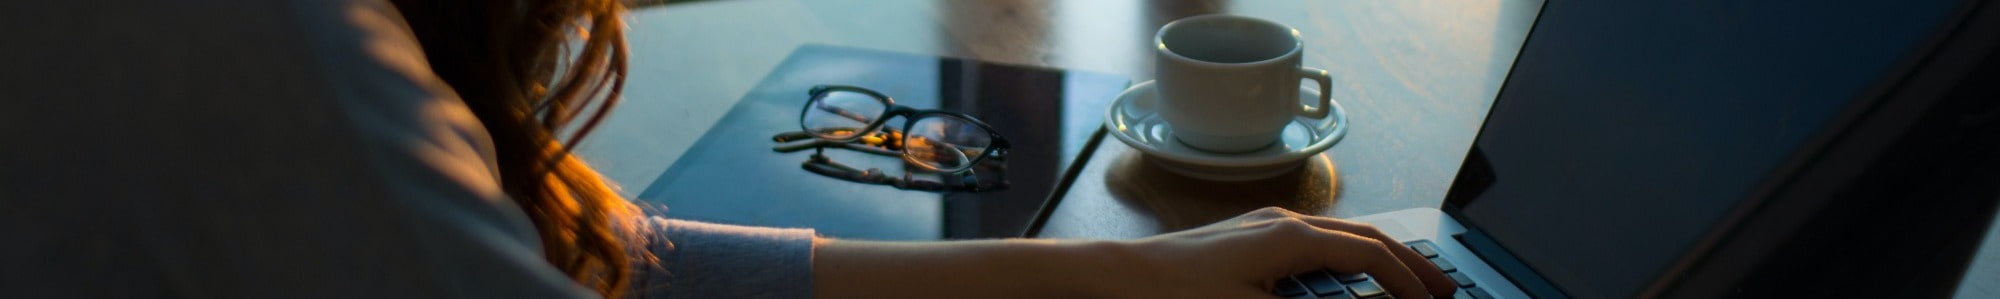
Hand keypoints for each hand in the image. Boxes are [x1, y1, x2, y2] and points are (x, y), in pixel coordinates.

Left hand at [1113, 207, 1457, 297]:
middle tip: (1443, 286)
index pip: (1371, 255)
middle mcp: (1283, 221)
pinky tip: (1349, 272)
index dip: (1409, 282)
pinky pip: (1316, 239)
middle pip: (1366, 236)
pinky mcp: (1249, 235)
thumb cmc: (1177, 294)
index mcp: (1291, 237)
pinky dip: (1348, 255)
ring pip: (1343, 234)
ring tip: (1407, 279)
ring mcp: (1265, 224)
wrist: (1122, 277)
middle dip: (1409, 262)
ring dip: (1379, 256)